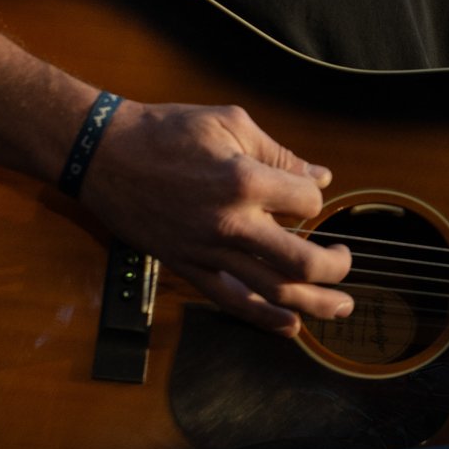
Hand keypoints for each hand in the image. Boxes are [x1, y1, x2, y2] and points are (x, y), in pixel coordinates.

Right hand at [77, 101, 353, 335]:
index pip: (306, 202)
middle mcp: (229, 224)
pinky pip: (230, 301)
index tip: (305, 193)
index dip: (314, 197)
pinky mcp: (187, 266)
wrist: (102, 154)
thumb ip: (279, 154)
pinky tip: (291, 326)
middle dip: (334, 267)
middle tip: (346, 262)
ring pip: (271, 291)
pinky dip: (264, 319)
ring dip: (313, 304)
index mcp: (243, 181)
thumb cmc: (166, 131)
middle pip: (301, 261)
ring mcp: (207, 251)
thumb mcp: (229, 122)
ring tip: (340, 307)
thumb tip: (320, 177)